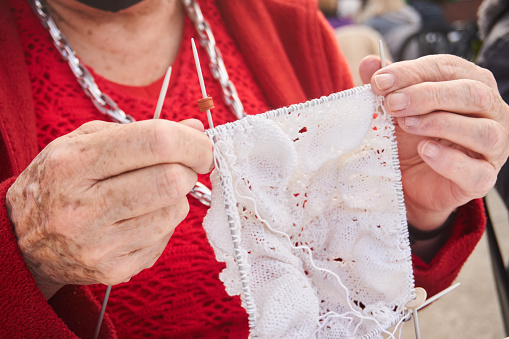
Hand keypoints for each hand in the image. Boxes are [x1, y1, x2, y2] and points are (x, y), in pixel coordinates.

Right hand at [6, 119, 212, 298]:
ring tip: (151, 193)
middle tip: (183, 166)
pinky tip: (139, 217)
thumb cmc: (59, 182)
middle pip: (172, 180)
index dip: (191, 142)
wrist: (23, 240)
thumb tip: (195, 129)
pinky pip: (165, 237)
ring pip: (175, 211)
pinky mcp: (114, 269)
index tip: (202, 146)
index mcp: (74, 163)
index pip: (156, 142)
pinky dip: (163, 222)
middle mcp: (83, 207)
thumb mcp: (83, 143)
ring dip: (176, 197)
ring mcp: (99, 244)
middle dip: (189, 169)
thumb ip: (140, 132)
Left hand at [359, 54, 508, 230]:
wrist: (409, 182)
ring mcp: (493, 147)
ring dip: (440, 123)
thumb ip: (387, 87)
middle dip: (426, 95)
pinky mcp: (483, 178)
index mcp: (470, 84)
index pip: (448, 68)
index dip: (412, 72)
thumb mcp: (393, 110)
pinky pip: (476, 171)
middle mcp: (490, 112)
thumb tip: (370, 62)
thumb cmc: (409, 139)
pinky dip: (449, 160)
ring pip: (482, 131)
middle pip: (471, 93)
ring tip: (406, 125)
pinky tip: (425, 151)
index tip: (379, 81)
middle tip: (392, 104)